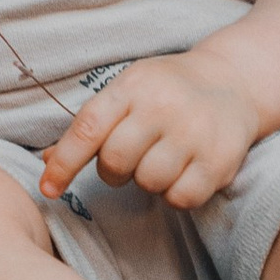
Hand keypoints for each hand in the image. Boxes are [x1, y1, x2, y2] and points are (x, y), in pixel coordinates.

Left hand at [39, 54, 258, 211]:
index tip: (48, 189)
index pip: (88, 128)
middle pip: (115, 162)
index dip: (64, 163)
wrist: (233, 81)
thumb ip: (91, 126)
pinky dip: (175, 194)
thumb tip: (47, 162)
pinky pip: (181, 198)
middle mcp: (162, 106)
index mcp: (132, 86)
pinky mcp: (219, 159)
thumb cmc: (166, 91)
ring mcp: (193, 132)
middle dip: (114, 171)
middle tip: (130, 159)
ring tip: (162, 160)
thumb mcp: (126, 92)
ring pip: (148, 182)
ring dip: (148, 181)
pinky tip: (183, 173)